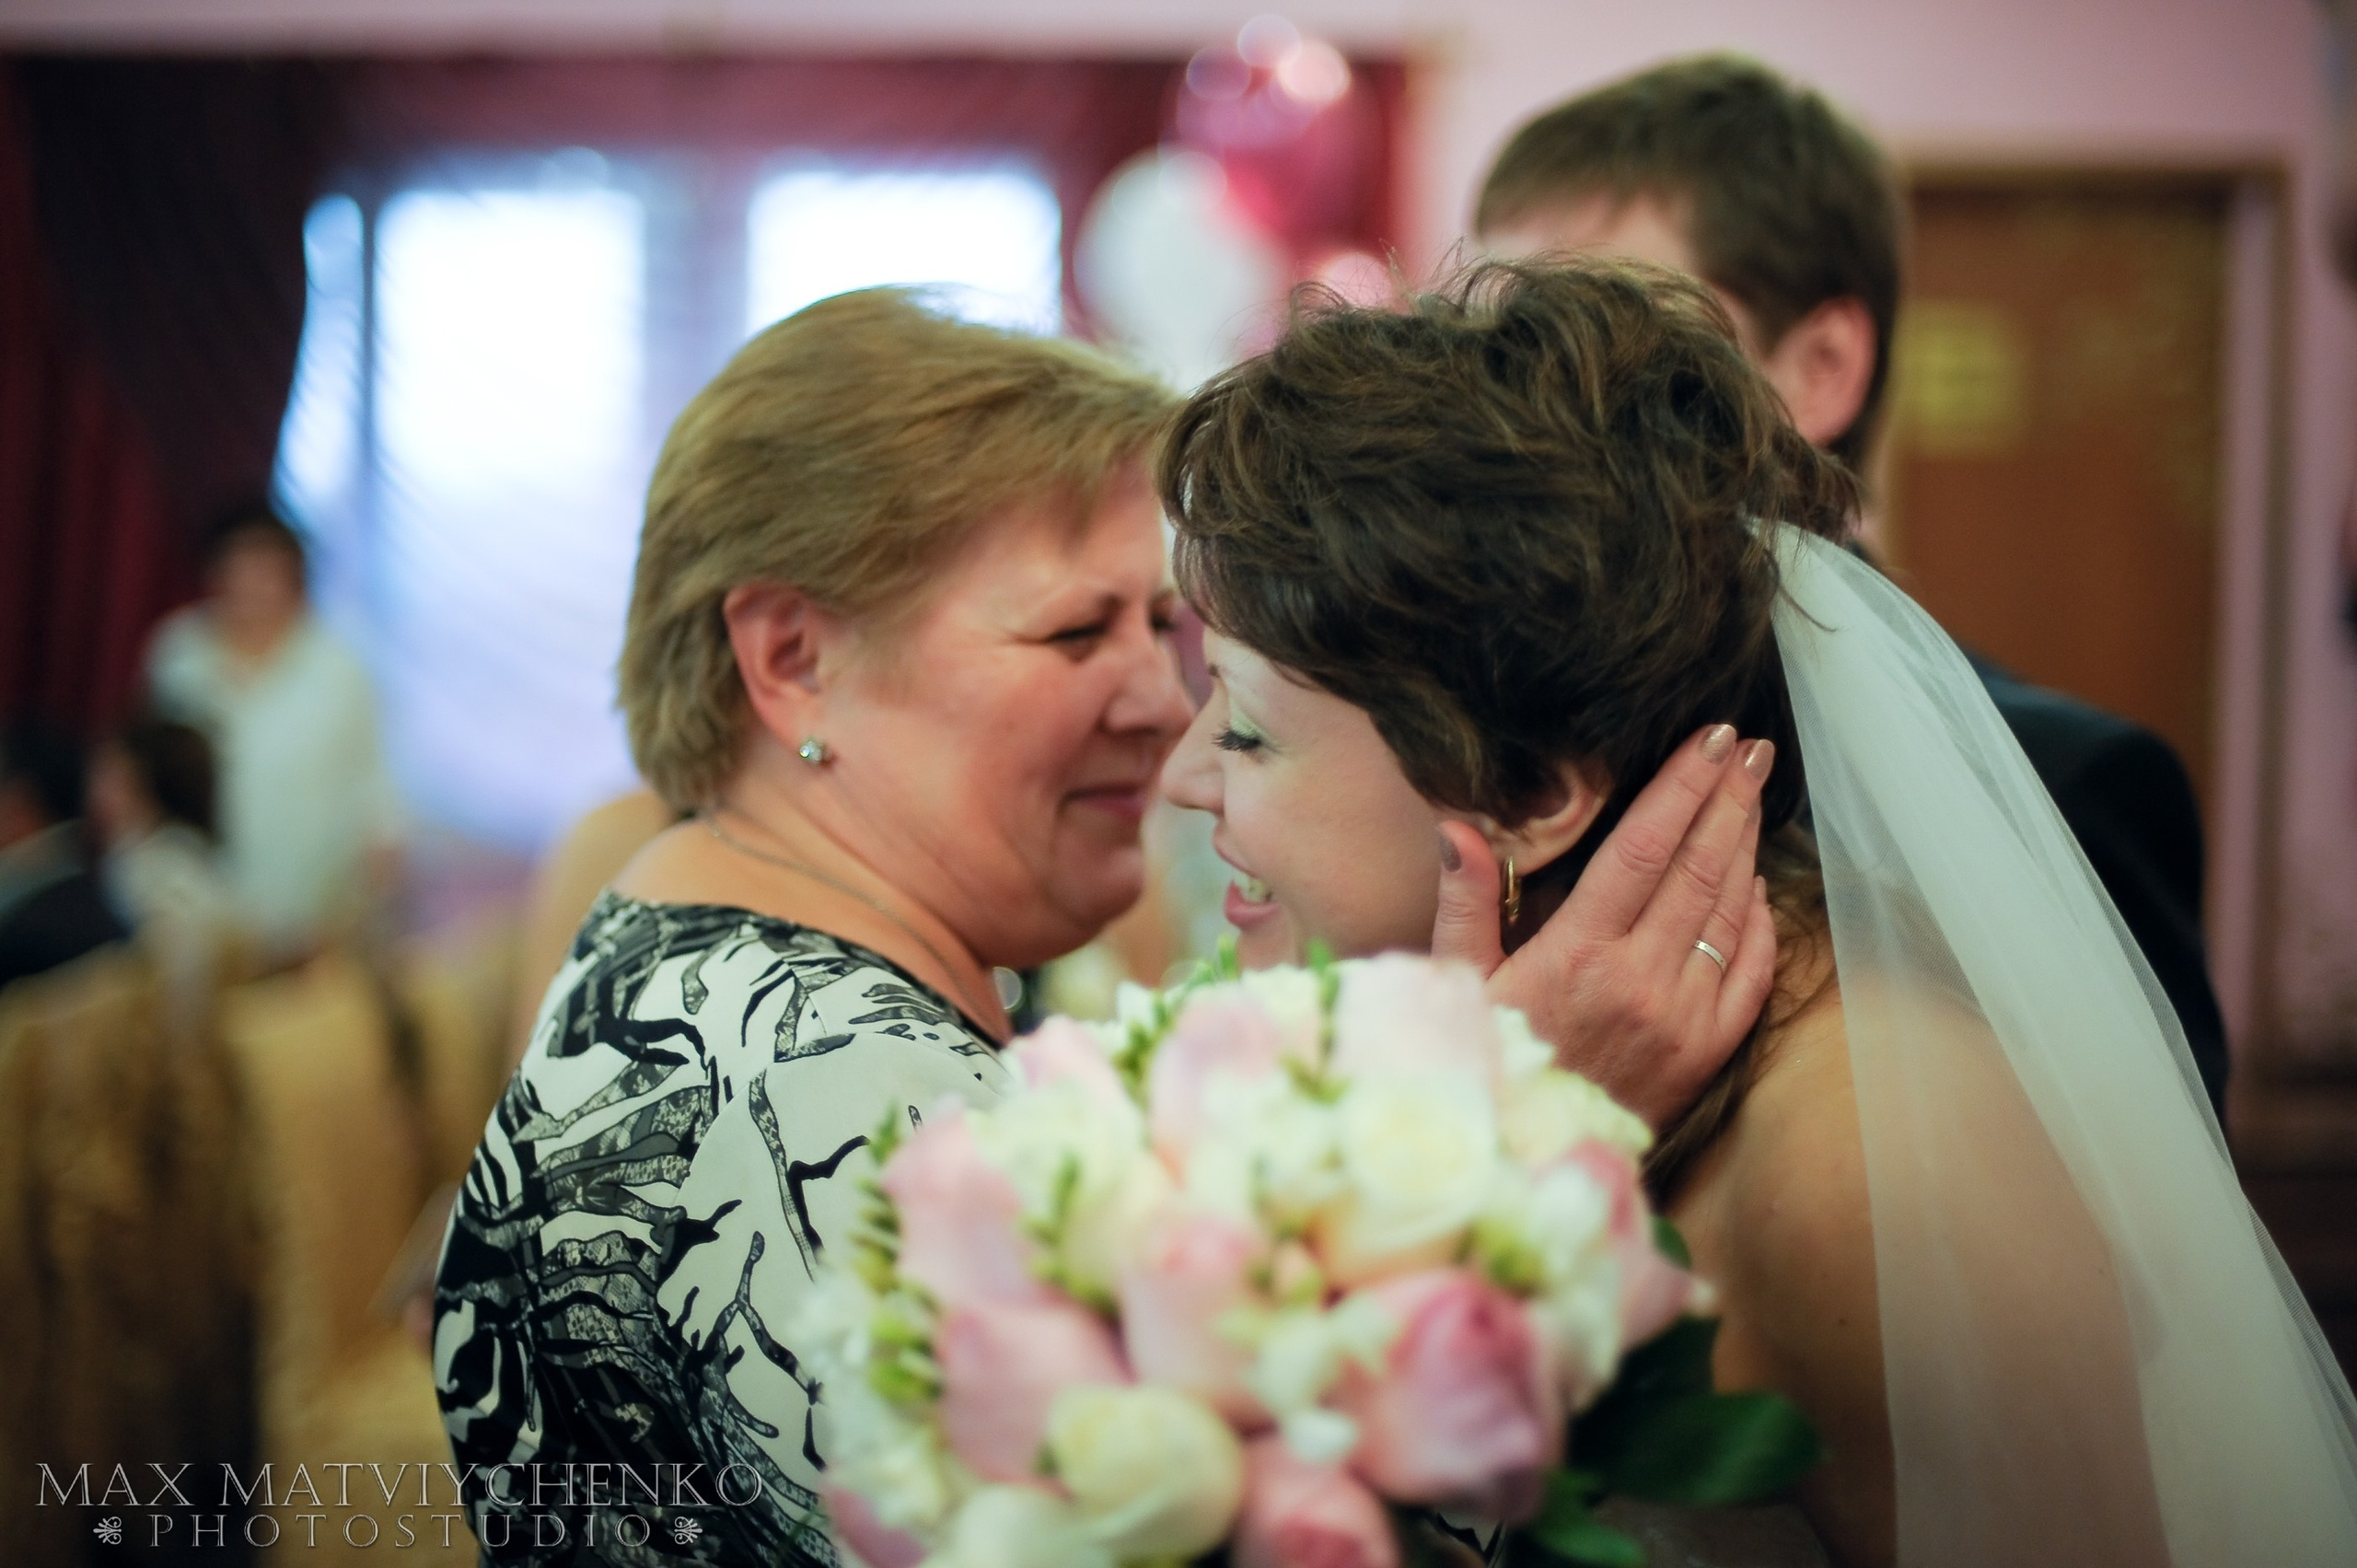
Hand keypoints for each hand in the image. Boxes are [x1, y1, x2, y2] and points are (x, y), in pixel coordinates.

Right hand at [1430, 724, 1777, 1129]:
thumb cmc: (1485, 1063)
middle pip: (1697, 867)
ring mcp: (1682, 1019)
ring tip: (1753, 792)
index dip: (1680, 787)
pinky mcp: (1706, 1053)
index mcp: (1576, 955)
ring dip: (1744, 844)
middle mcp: (1639, 982)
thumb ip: (1464, 902)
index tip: (1708, 739)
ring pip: (1726, 910)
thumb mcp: (1458, 984)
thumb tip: (1459, 826)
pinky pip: (1748, 971)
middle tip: (1748, 746)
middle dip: (1726, 798)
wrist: (1526, 1164)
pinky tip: (1754, 882)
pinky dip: (1756, 919)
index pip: (1641, 848)